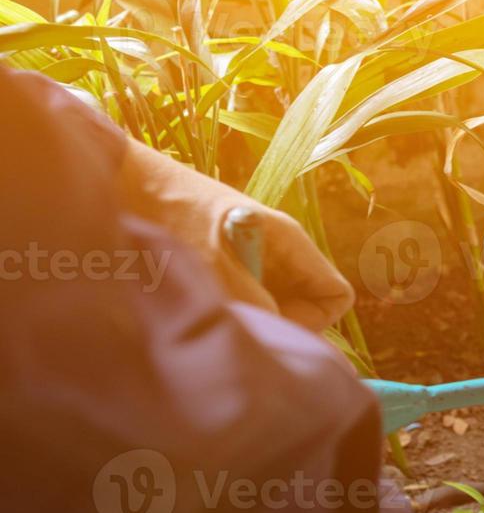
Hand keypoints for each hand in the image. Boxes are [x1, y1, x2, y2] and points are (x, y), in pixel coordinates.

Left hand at [119, 139, 353, 331]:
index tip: (271, 327)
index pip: (335, 295)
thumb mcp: (213, 261)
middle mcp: (277, 254)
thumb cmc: (171, 211)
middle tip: (234, 329)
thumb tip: (272, 333)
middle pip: (303, 306)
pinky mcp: (223, 266)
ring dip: (247, 320)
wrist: (120, 180)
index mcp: (289, 243)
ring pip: (271, 307)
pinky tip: (192, 313)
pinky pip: (243, 302)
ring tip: (208, 320)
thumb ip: (251, 299)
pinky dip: (225, 314)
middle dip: (276, 326)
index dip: (313, 320)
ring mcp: (251, 260)